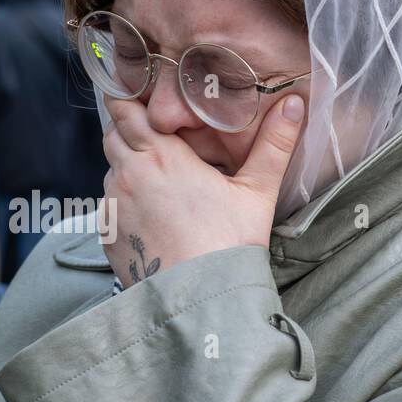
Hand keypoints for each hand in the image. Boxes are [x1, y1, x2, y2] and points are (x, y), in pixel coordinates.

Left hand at [101, 94, 304, 285]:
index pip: (126, 109)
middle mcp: (128, 175)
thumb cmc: (230, 244)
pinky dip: (126, 203)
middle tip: (161, 142)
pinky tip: (154, 217)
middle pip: (114, 135)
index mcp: (161, 155)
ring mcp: (113, 205)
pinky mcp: (106, 234)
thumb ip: (274, 143)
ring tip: (162, 185)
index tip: (147, 103)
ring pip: (111, 171)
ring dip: (129, 168)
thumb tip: (294, 103)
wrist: (200, 300)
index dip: (132, 102)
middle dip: (131, 132)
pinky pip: (110, 206)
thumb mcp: (258, 192)